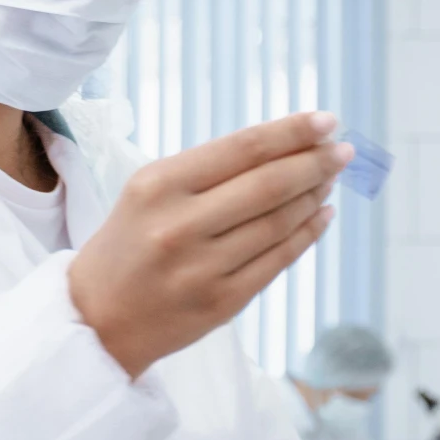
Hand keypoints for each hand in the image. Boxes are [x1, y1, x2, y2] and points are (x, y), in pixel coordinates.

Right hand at [69, 111, 349, 377]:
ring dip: (314, 195)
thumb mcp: (149, 192)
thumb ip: (209, 171)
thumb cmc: (128, 244)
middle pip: (269, 184)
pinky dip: (307, 234)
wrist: (96, 319)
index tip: (327, 120)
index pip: (242, 148)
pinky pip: (278, 260)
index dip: (292, 132)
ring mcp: (204, 268)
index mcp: (158, 185)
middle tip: (342, 149)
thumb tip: (286, 147)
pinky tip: (322, 214)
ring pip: (279, 222)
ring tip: (330, 178)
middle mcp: (181, 225)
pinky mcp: (223, 302)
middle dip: (316, 162)